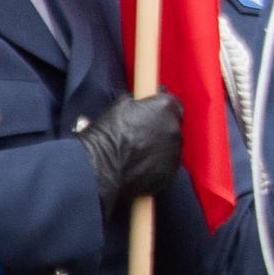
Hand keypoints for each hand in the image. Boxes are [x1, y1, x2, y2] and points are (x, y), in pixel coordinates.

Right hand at [82, 91, 184, 209]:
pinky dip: (157, 163)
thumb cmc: (105, 136)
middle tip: (140, 131)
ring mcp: (175, 152)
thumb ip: (137, 103)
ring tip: (137, 150)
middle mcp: (175, 129)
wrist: (98, 170)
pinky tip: (139, 165)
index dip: (159, 106)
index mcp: (164, 108)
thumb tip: (139, 102)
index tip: (151, 109)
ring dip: (159, 145)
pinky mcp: (170, 173)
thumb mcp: (118, 106)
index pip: (171, 102)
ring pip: (171, 145)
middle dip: (159, 126)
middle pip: (172, 124)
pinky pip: (166, 165)